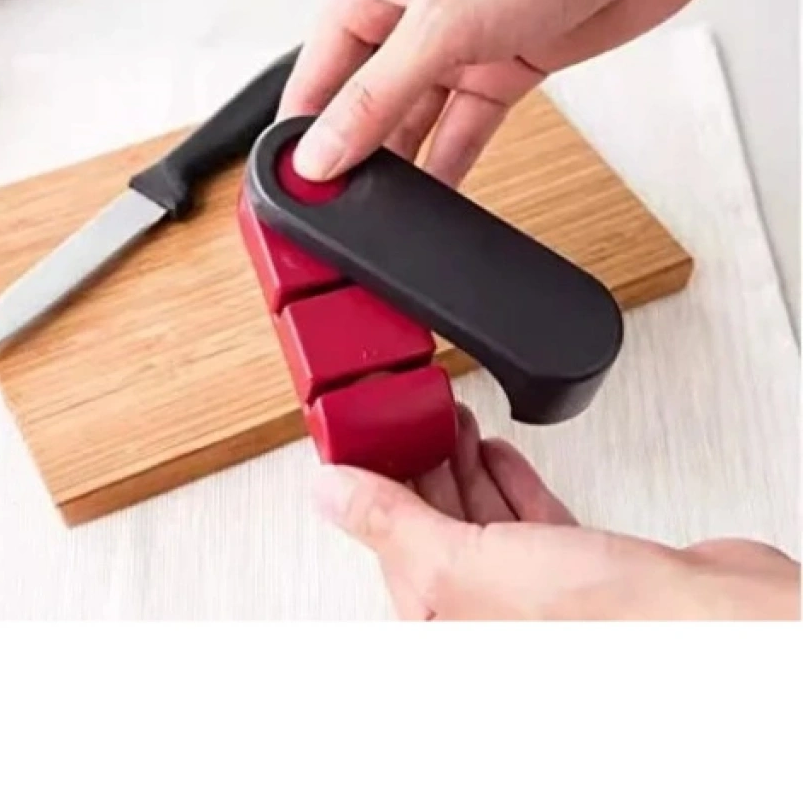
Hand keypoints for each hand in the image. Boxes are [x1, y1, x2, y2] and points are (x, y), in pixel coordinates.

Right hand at [280, 0, 743, 184]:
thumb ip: (375, 98)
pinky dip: (452, 163)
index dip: (304, 126)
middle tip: (337, 203)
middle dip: (354, 151)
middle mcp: (413, 18)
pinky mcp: (506, 68)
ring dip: (402, 164)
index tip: (294, 178)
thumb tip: (322, 152)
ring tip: (380, 210)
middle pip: (365, 101)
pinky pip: (465, 127)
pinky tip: (434, 196)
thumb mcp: (437, 26)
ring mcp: (461, 45)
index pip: (317, 71)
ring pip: (415, 119)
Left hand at [312, 404, 799, 619]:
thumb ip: (393, 523)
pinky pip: (530, 518)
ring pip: (482, 520)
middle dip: (422, 465)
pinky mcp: (587, 569)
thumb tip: (329, 493)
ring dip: (462, 466)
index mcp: (446, 628)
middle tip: (410, 416)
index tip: (368, 437)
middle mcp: (489, 618)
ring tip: (448, 422)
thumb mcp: (463, 563)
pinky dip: (508, 481)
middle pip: (435, 528)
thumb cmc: (602, 623)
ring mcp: (541, 594)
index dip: (376, 486)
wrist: (713, 622)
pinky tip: (495, 452)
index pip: (390, 547)